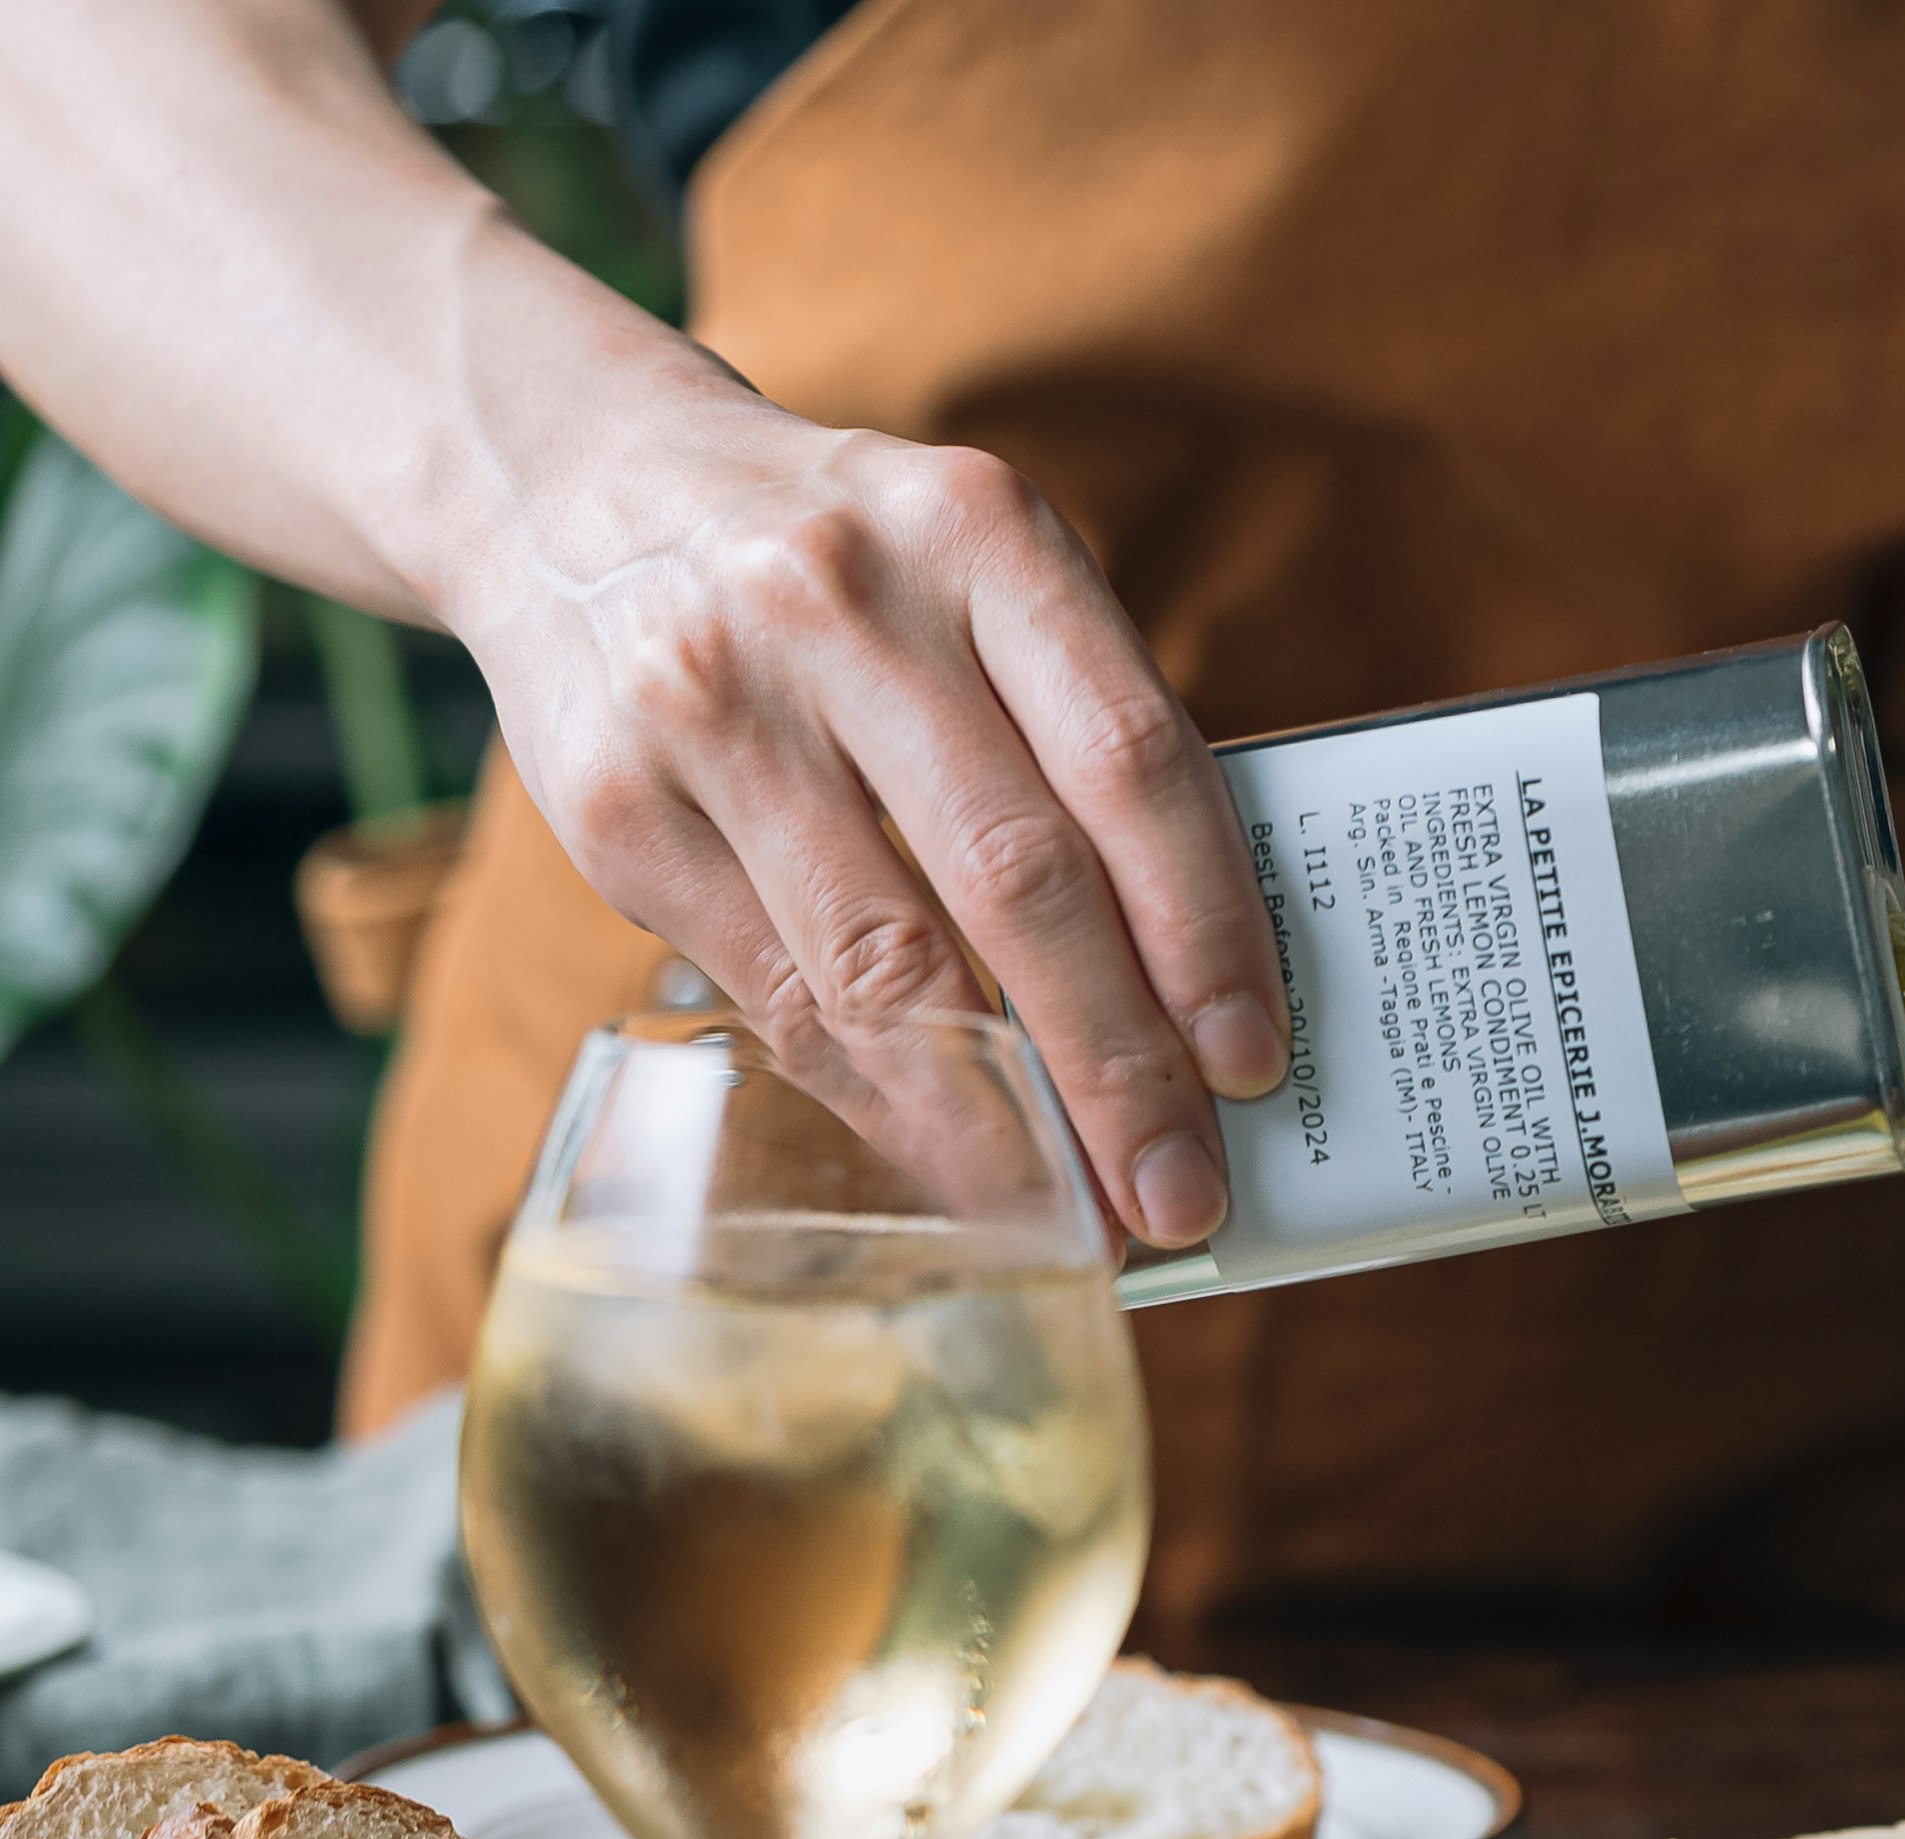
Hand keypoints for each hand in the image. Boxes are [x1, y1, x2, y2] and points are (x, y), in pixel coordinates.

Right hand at [440, 367, 1287, 1245]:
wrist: (571, 478)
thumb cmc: (846, 568)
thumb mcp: (979, 573)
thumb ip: (1083, 732)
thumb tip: (1198, 982)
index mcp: (980, 534)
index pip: (1131, 759)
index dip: (1204, 928)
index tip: (1251, 1061)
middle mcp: (841, 604)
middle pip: (1020, 876)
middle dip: (1119, 1064)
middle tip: (1184, 1192)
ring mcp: (713, 702)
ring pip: (887, 959)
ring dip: (1000, 1117)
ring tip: (1081, 1212)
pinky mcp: (613, 805)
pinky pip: (776, 993)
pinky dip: (881, 1100)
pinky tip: (954, 1160)